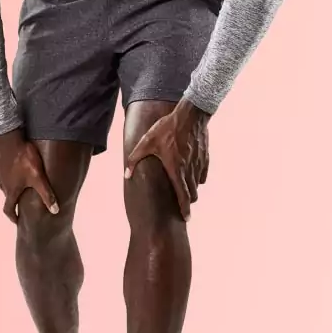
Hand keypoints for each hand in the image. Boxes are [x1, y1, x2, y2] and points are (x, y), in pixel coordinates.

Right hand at [0, 128, 58, 222]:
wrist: (8, 136)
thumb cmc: (23, 158)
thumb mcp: (38, 177)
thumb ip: (46, 194)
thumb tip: (55, 211)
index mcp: (11, 191)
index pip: (8, 210)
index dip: (13, 217)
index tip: (17, 220)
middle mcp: (1, 184)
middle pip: (8, 196)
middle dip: (15, 199)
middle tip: (24, 199)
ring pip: (5, 183)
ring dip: (12, 185)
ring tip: (23, 181)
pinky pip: (2, 172)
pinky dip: (8, 173)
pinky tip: (16, 166)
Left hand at [124, 98, 210, 220]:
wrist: (190, 114)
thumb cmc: (167, 128)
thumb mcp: (146, 142)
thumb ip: (134, 159)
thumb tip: (126, 175)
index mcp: (176, 170)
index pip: (183, 196)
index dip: (184, 209)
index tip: (186, 218)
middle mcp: (190, 170)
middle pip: (193, 194)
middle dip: (188, 201)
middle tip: (182, 205)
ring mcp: (199, 163)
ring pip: (198, 184)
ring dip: (193, 189)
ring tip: (185, 190)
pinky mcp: (205, 156)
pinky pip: (203, 172)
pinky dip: (198, 176)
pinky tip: (191, 172)